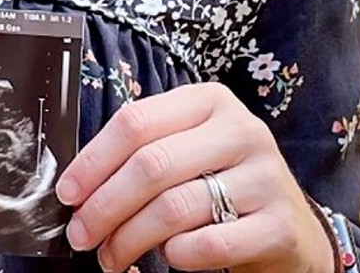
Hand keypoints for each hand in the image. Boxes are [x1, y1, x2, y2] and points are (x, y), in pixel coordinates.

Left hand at [54, 83, 334, 272]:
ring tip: (113, 256)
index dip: (93, 161)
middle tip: (82, 235)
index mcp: (210, 102)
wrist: (291, 231)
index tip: (68, 194)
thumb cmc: (224, 187)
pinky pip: (208, 244)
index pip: (136, 121)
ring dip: (130, 239)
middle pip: (151, 165)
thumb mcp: (190, 153)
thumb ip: (143, 155)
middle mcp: (241, 131)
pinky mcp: (278, 224)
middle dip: (104, 207)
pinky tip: (169, 258)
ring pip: (174, 207)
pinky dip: (176, 256)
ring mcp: (265, 177)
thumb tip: (78, 187)